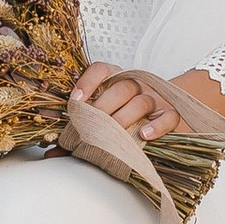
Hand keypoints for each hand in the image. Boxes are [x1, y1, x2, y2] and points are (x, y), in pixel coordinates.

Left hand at [73, 65, 224, 145]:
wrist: (166, 115)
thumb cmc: (127, 120)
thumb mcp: (103, 124)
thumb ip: (79, 135)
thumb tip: (52, 153)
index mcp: (116, 81)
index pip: (102, 69)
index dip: (88, 81)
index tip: (76, 101)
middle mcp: (137, 86)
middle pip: (123, 87)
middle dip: (105, 106)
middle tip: (94, 125)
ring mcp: (156, 99)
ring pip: (143, 101)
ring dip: (126, 117)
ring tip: (115, 133)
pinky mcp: (172, 115)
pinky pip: (168, 116)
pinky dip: (156, 125)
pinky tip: (143, 135)